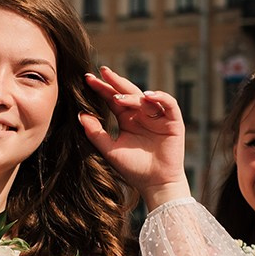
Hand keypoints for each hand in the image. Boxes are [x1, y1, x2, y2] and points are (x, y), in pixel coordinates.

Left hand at [79, 66, 190, 208]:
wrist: (155, 184)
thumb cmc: (133, 168)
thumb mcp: (110, 150)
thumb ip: (96, 133)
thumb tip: (81, 114)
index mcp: (127, 119)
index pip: (113, 99)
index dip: (102, 89)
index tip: (87, 79)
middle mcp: (142, 114)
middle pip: (128, 92)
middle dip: (115, 81)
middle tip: (103, 71)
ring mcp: (158, 117)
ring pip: (145, 98)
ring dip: (132, 96)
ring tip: (117, 98)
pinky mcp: (173, 121)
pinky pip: (169, 104)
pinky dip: (160, 97)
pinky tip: (147, 97)